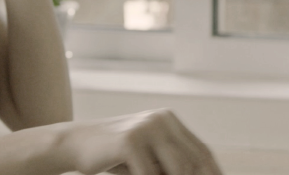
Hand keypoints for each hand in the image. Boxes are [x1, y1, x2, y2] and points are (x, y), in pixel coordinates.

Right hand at [52, 109, 223, 174]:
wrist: (76, 143)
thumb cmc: (116, 157)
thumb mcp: (149, 158)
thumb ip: (171, 165)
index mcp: (169, 121)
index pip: (202, 153)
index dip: (213, 174)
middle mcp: (161, 119)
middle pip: (193, 162)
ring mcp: (146, 128)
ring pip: (178, 169)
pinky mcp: (129, 140)